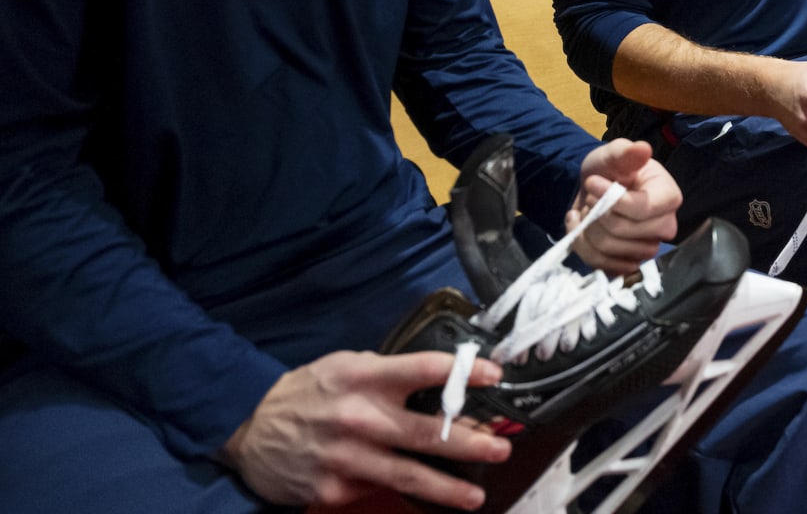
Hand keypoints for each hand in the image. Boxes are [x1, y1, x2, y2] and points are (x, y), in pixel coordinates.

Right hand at [223, 351, 509, 509]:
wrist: (249, 429)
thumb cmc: (308, 393)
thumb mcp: (346, 367)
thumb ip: (389, 373)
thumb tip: (443, 381)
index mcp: (364, 378)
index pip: (424, 370)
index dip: (463, 372)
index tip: (495, 375)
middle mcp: (358, 417)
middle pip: (425, 431)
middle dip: (470, 442)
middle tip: (500, 448)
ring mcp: (346, 457)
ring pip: (407, 475)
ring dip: (447, 488)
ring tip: (476, 496)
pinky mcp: (333, 488)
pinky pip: (376, 490)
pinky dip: (398, 492)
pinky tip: (418, 495)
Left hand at [567, 139, 680, 272]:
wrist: (596, 189)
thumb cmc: (611, 170)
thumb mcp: (613, 154)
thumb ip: (625, 152)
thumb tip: (643, 148)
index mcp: (668, 197)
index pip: (641, 209)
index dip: (611, 199)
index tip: (593, 182)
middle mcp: (664, 226)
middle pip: (622, 230)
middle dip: (597, 211)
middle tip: (592, 195)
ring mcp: (647, 248)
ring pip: (609, 248)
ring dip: (588, 226)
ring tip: (589, 209)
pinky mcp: (627, 263)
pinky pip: (599, 263)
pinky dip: (581, 244)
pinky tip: (581, 225)